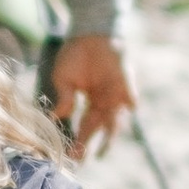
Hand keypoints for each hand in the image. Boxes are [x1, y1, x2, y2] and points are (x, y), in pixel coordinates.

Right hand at [50, 33, 134, 157]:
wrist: (90, 32)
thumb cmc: (75, 55)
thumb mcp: (64, 78)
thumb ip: (64, 97)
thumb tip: (57, 116)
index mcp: (90, 103)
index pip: (85, 127)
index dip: (79, 141)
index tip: (70, 155)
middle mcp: (105, 103)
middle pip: (101, 129)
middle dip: (91, 143)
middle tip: (84, 157)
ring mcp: (116, 94)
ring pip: (117, 119)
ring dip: (111, 133)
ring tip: (104, 147)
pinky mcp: (126, 83)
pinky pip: (131, 97)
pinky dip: (130, 102)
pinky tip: (128, 107)